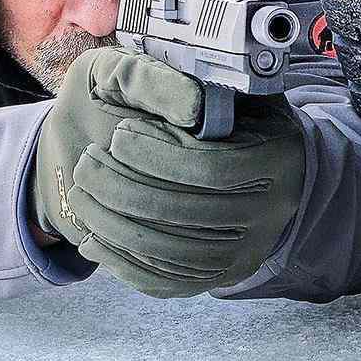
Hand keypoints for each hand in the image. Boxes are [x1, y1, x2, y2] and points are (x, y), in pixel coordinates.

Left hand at [29, 46, 304, 296]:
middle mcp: (273, 210)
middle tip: (85, 164)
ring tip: (81, 195)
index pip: (211, 166)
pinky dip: (123, 263)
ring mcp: (248, 251)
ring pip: (172, 251)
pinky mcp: (221, 278)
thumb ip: (191, 82)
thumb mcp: (213, 78)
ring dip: (114, 225)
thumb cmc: (222, 109)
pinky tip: (92, 239)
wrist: (249, 159)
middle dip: (124, 187)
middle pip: (186, 210)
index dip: (158, 154)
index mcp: (279, 156)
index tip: (118, 137)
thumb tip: (188, 107)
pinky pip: (168, 282)